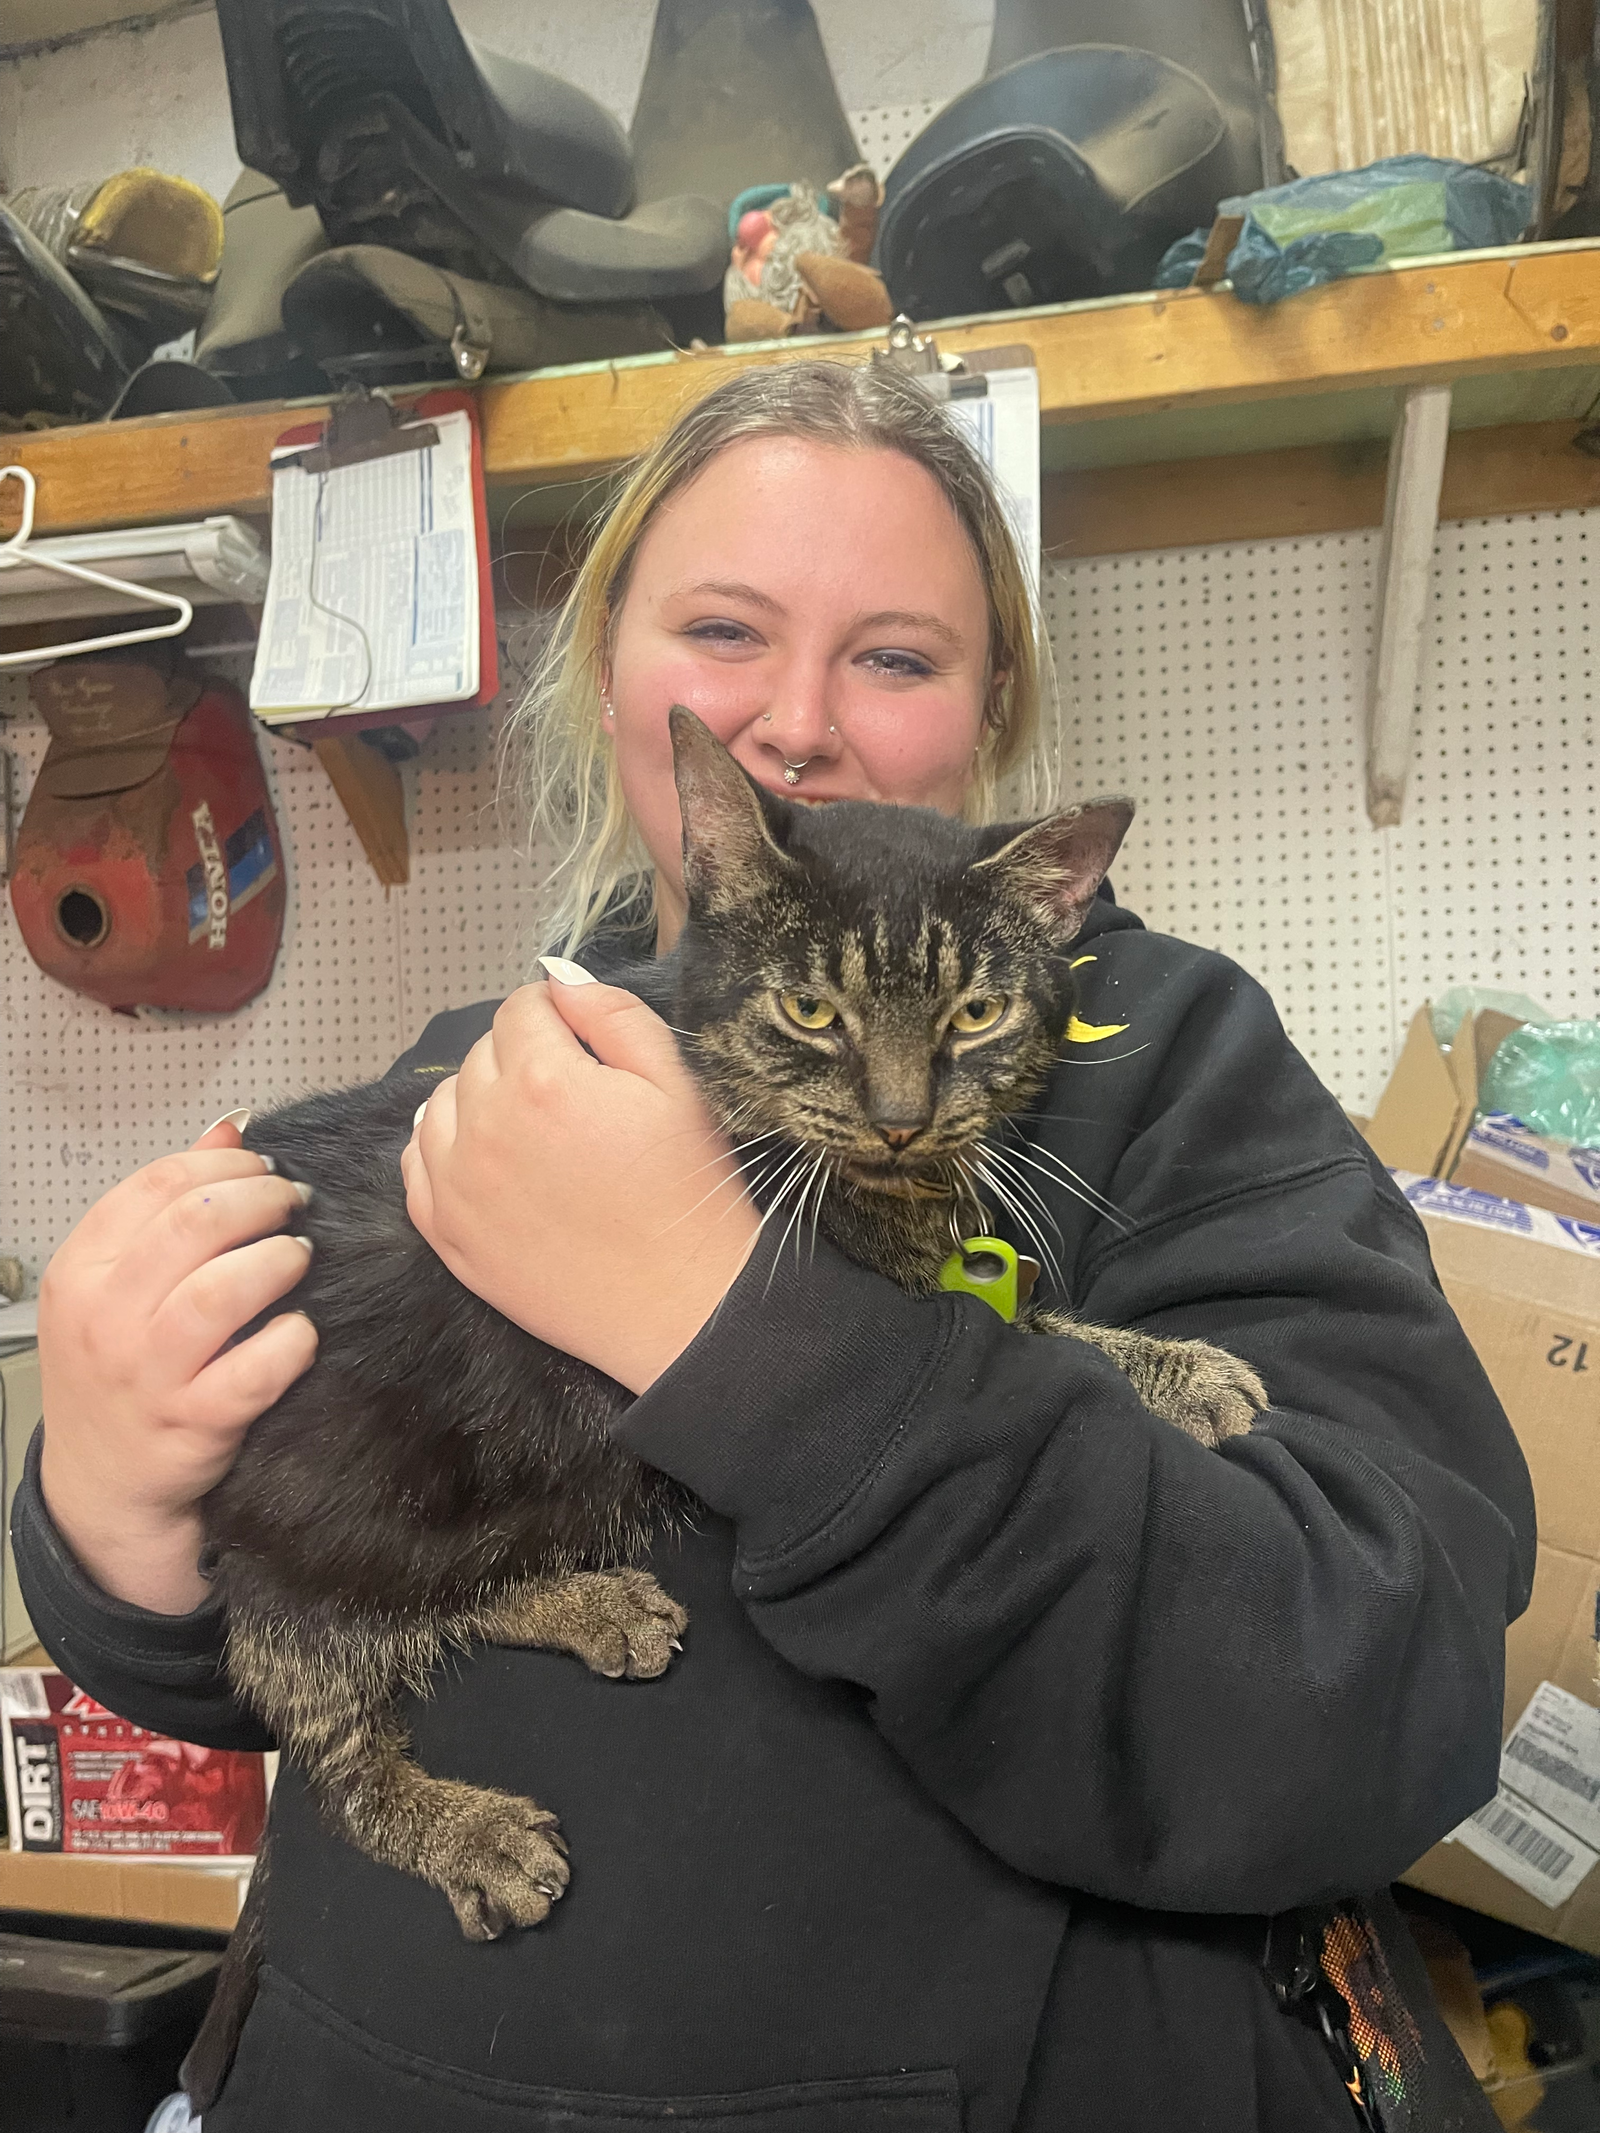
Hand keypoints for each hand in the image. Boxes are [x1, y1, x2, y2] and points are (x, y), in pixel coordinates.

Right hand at [37, 1117, 317, 1613]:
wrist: (102, 1482)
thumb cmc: (119, 1369)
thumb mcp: (118, 1283)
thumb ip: (169, 1204)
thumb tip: (232, 1127)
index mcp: (81, 1269)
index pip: (155, 1185)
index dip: (224, 1164)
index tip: (263, 1168)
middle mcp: (104, 1318)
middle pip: (193, 1225)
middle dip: (261, 1201)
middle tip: (294, 1205)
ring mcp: (145, 1374)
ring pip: (219, 1292)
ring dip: (276, 1262)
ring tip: (299, 1257)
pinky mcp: (192, 1423)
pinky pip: (253, 1371)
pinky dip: (290, 1342)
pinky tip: (303, 1331)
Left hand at [402, 977, 758, 1394]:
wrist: (681, 1305)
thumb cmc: (687, 1194)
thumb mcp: (677, 1085)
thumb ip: (613, 1016)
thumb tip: (558, 977)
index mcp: (543, 1080)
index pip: (521, 1009)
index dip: (557, 1016)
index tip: (583, 1043)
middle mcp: (484, 1127)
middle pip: (481, 1053)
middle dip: (522, 1057)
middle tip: (573, 1095)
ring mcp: (456, 1185)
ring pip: (442, 1104)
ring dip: (480, 1100)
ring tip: (533, 1129)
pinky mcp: (447, 1235)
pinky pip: (418, 1164)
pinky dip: (445, 1150)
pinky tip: (490, 1160)